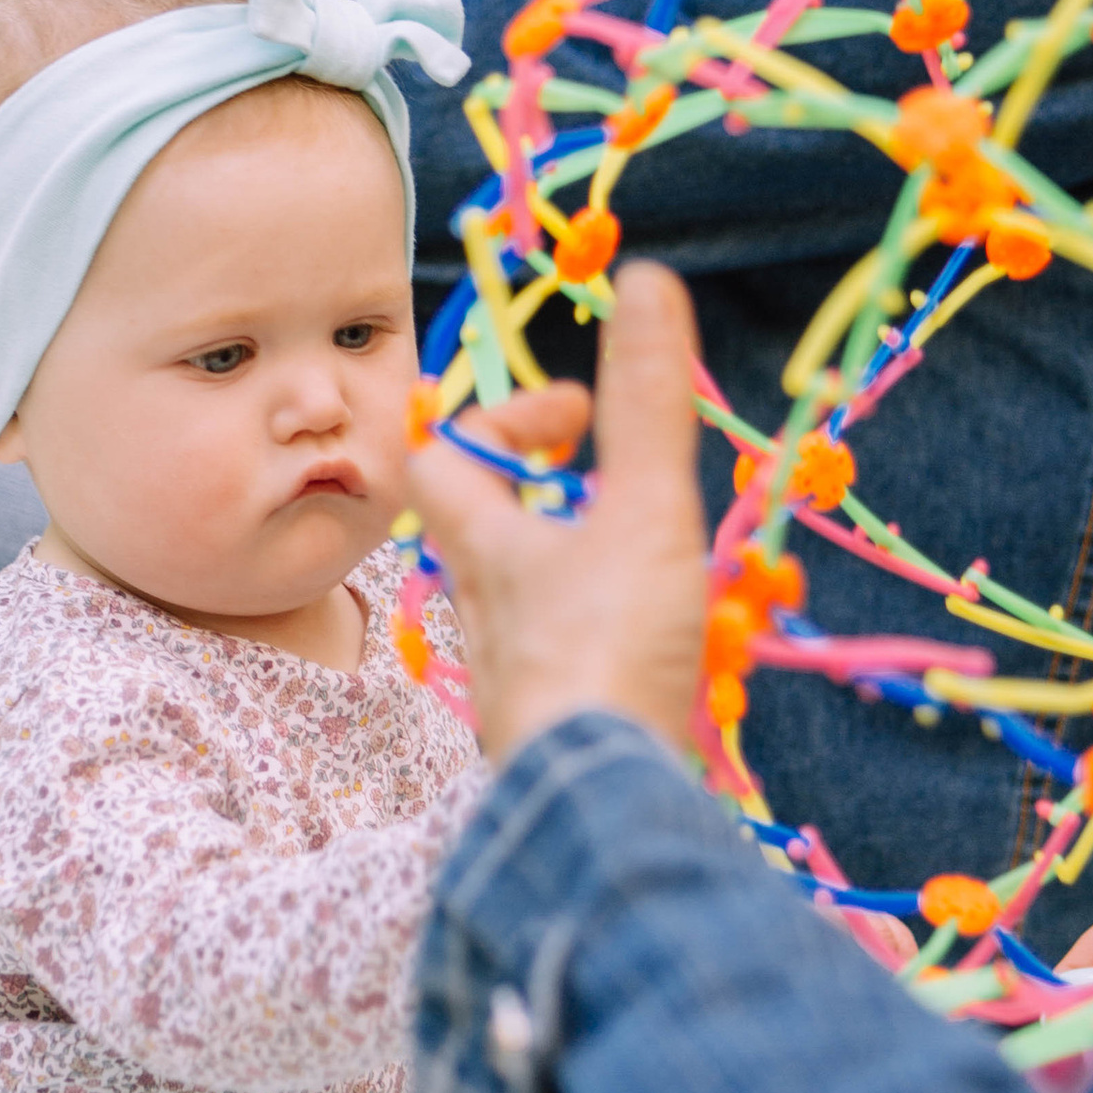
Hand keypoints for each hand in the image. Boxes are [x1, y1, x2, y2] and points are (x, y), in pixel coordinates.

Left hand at [411, 265, 710, 763]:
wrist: (601, 812)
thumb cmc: (608, 654)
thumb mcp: (644, 513)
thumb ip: (649, 405)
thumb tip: (649, 280)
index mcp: (485, 551)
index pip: (443, 460)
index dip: (504, 419)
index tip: (583, 415)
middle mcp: (483, 616)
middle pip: (478, 535)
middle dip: (538, 496)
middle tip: (606, 484)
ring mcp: (513, 684)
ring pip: (520, 606)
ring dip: (570, 572)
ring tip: (642, 564)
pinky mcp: (550, 740)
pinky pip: (558, 672)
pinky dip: (596, 646)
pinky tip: (650, 659)